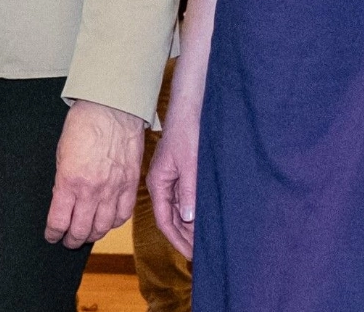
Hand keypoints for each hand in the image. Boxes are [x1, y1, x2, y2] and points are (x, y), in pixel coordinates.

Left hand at [45, 99, 145, 248]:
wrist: (111, 108)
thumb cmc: (83, 124)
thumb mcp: (62, 153)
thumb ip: (63, 180)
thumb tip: (62, 200)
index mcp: (69, 181)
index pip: (59, 221)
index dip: (53, 233)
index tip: (51, 235)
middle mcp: (92, 191)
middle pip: (81, 230)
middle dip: (71, 240)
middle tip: (68, 241)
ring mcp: (113, 189)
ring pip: (102, 228)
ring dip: (92, 235)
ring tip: (86, 235)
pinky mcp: (130, 185)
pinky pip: (123, 215)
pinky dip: (113, 223)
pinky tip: (107, 222)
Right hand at [145, 103, 199, 257]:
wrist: (189, 108)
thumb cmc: (187, 132)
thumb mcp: (190, 164)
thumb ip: (189, 191)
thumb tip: (189, 219)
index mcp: (157, 183)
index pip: (164, 220)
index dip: (178, 240)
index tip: (192, 255)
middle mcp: (161, 184)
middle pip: (170, 219)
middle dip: (184, 237)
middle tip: (202, 253)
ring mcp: (169, 179)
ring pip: (178, 211)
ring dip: (190, 226)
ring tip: (205, 241)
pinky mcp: (179, 174)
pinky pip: (183, 200)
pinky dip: (193, 213)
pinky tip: (204, 220)